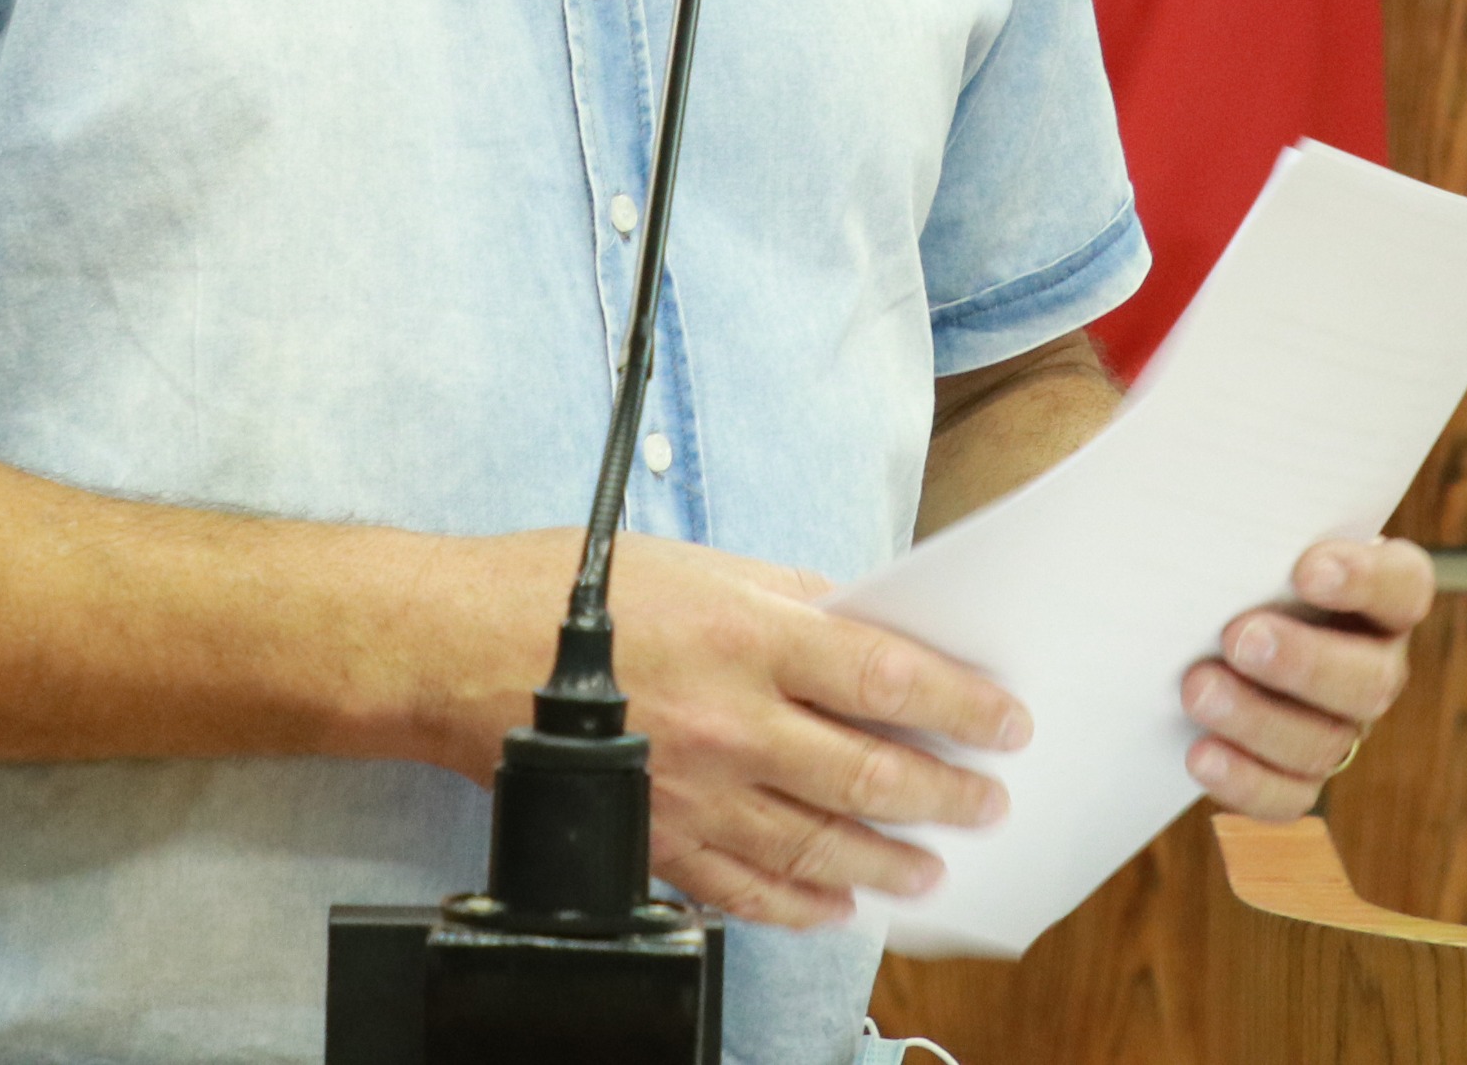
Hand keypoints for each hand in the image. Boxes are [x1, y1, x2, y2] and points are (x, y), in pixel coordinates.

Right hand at [432, 530, 1030, 931]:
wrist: (462, 654)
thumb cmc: (572, 594)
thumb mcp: (699, 562)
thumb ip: (788, 596)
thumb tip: (860, 621)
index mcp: (751, 637)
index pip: (886, 676)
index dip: (959, 704)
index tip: (1004, 722)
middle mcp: (733, 722)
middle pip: (868, 771)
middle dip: (944, 791)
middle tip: (988, 801)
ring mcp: (697, 793)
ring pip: (819, 842)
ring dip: (887, 858)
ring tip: (930, 863)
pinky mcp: (658, 840)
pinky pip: (746, 888)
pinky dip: (801, 902)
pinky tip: (835, 903)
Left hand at [1178, 535, 1435, 820]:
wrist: (1205, 618)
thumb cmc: (1236, 555)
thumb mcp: (1248, 529)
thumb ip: (1248, 518)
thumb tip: (1192, 494)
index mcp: (1380, 594)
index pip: (1403, 586)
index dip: (1365, 581)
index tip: (1307, 568)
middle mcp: (1375, 662)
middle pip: (1371, 680)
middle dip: (1305, 663)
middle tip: (1239, 637)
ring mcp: (1342, 723)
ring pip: (1326, 742)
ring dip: (1259, 721)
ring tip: (1198, 688)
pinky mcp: (1300, 772)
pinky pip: (1289, 795)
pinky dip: (1246, 781)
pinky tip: (1200, 753)